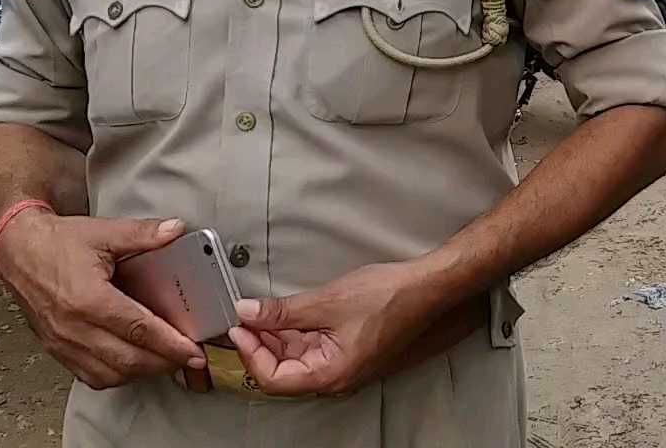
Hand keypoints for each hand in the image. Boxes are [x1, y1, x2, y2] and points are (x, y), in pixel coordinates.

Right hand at [0, 213, 205, 387]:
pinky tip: (132, 365)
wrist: (17, 250)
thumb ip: (143, 233)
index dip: (171, 344)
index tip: (194, 352)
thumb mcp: (104, 232)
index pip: (139, 330)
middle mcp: (73, 327)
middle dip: (164, 363)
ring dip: (141, 373)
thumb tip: (175, 230)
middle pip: (127, 359)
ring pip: (109, 374)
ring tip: (166, 362)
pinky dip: (115, 376)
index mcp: (88, 299)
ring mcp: (62, 342)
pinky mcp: (55, 348)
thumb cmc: (55, 243)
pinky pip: (88, 375)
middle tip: (189, 360)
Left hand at [229, 260, 453, 396]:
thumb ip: (283, 311)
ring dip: (277, 336)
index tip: (238, 329)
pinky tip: (288, 313)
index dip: (250, 354)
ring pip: (297, 358)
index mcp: (330, 374)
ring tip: (263, 311)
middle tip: (244, 316)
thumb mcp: (327, 301)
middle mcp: (336, 377)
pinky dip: (296, 332)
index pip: (273, 379)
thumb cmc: (389, 297)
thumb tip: (248, 313)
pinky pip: (313, 348)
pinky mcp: (349, 351)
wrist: (427, 288)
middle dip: (260, 343)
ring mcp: (344, 365)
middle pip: (283, 370)